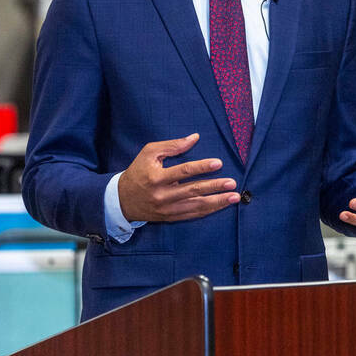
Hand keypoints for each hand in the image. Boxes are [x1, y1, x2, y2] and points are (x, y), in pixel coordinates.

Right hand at [118, 133, 240, 221]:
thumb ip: (173, 145)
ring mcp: (166, 209)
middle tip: (232, 183)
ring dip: (217, 202)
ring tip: (233, 197)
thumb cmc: (138, 172)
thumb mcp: (149, 153)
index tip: (218, 163)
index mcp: (156, 177)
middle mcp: (162, 195)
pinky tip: (221, 206)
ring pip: (195, 206)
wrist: (121, 200)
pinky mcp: (169, 217)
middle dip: (214, 187)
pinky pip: (192, 215)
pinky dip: (208, 211)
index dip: (202, 167)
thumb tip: (195, 138)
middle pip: (193, 190)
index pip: (183, 171)